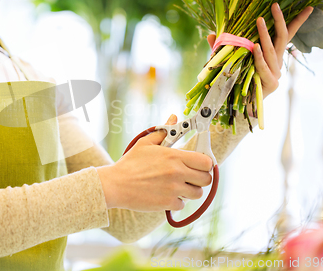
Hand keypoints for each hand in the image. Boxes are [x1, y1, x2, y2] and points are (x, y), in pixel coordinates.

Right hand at [96, 114, 211, 210]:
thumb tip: (174, 117)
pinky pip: (183, 204)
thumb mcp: (145, 143)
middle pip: (206, 179)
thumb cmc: (130, 163)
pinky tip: (166, 194)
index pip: (206, 162)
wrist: (116, 184)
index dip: (205, 164)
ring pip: (197, 193)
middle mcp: (177, 173)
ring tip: (178, 186)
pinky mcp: (168, 204)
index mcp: (174, 156)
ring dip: (190, 190)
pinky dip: (176, 201)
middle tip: (190, 176)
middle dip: (200, 178)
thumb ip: (163, 131)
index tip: (199, 165)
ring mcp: (173, 190)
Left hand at [207, 3, 313, 98]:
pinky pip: (263, 67)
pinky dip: (259, 57)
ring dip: (264, 34)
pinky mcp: (271, 82)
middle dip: (280, 20)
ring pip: (272, 50)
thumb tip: (210, 34)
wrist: (242, 105)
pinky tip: (255, 47)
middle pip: (283, 37)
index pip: (288, 34)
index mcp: (273, 54)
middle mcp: (277, 61)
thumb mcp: (230, 60)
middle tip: (274, 5)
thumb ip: (222, 48)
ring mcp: (276, 71)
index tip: (310, 7)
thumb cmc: (239, 80)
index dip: (298, 21)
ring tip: (259, 20)